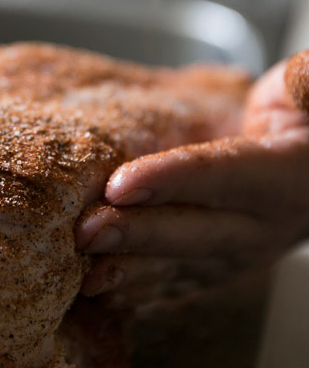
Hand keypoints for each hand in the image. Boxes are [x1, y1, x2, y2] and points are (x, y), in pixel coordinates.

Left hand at [75, 55, 308, 300]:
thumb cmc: (300, 120)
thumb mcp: (308, 89)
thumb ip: (301, 82)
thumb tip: (299, 75)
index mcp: (286, 174)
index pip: (220, 173)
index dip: (170, 179)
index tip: (119, 184)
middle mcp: (265, 224)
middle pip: (194, 231)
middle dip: (136, 234)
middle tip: (85, 233)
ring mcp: (243, 254)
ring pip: (180, 265)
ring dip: (129, 270)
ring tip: (81, 272)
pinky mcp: (221, 268)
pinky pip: (178, 284)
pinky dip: (138, 291)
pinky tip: (99, 292)